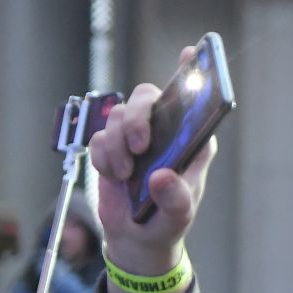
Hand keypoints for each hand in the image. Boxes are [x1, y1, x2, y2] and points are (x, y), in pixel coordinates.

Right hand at [89, 47, 217, 285]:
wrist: (136, 239)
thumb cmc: (167, 221)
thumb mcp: (179, 214)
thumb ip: (174, 197)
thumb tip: (160, 177)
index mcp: (189, 137)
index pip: (193, 96)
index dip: (192, 70)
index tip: (190, 53)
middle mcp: (162, 130)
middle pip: (146, 96)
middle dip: (139, 117)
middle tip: (140, 147)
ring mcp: (133, 137)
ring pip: (118, 115)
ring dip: (118, 144)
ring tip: (126, 173)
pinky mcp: (110, 149)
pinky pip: (99, 138)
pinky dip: (104, 158)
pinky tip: (114, 177)